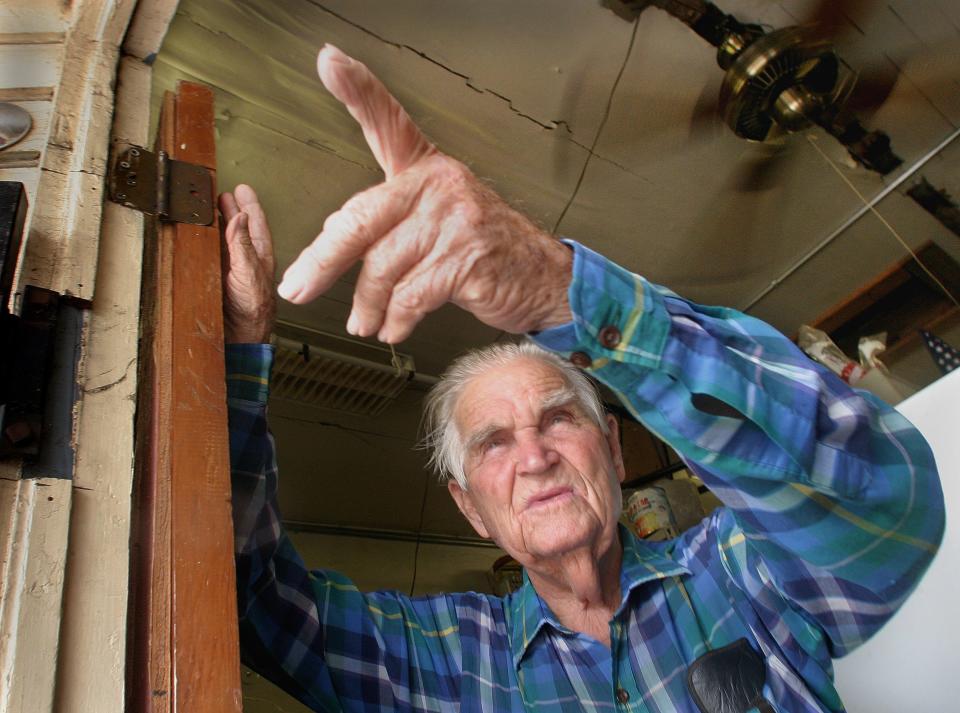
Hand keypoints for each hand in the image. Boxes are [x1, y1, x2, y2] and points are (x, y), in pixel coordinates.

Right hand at [219, 184, 276, 343]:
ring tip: (210, 206)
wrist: (238, 337)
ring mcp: (230, 267)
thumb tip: (241, 216)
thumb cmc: (252, 310)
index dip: (249, 204)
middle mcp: (246, 259)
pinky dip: (206, 240)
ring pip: (224, 238)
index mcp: (259, 255)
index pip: (255, 223)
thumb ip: (243, 245)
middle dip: (232, 208)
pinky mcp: (216, 277)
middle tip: (224, 193)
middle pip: (239, 227)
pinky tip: (199, 234)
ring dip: (218, 222)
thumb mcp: (249, 273)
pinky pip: (210, 253)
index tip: (243, 188)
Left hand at [277, 45, 571, 343]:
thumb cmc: (487, 251)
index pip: (389, 123)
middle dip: (322, 260)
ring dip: (366, 304)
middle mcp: (441, 184)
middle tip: (298, 287)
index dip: (358, 91)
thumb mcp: (442, 220)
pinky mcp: (468, 259)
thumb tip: (330, 254)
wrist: (546, 279)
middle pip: (361, 217)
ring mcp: (457, 220)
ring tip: (363, 322)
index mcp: (429, 170)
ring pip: (382, 265)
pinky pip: (411, 294)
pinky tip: (392, 327)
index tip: (329, 62)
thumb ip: (390, 225)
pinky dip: (395, 318)